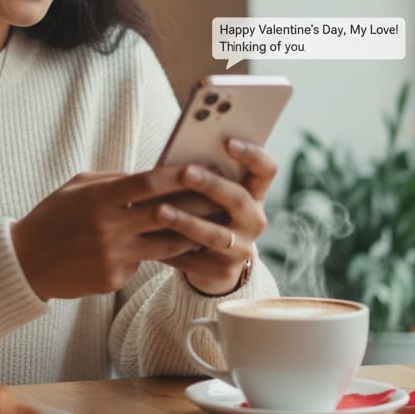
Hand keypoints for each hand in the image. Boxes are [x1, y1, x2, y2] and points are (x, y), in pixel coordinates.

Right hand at [10, 170, 211, 300]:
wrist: (26, 262)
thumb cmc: (52, 218)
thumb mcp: (77, 187)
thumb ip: (113, 181)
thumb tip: (151, 176)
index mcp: (98, 199)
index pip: (145, 184)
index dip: (175, 176)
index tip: (200, 168)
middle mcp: (107, 228)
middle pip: (165, 214)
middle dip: (197, 205)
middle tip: (223, 197)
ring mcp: (112, 256)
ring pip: (166, 245)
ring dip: (191, 234)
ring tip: (212, 225)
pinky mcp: (114, 279)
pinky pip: (145, 264)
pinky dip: (156, 254)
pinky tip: (170, 248)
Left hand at [155, 138, 277, 294]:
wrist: (209, 261)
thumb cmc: (201, 211)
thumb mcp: (207, 193)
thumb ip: (199, 175)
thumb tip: (173, 156)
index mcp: (254, 193)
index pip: (266, 170)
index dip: (252, 154)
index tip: (228, 141)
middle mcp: (254, 220)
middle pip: (239, 199)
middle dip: (211, 184)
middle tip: (186, 172)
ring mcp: (242, 249)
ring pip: (216, 235)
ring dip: (186, 221)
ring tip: (159, 211)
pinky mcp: (223, 272)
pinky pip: (196, 260)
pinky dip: (171, 249)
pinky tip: (149, 239)